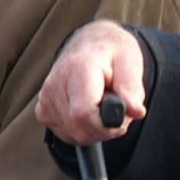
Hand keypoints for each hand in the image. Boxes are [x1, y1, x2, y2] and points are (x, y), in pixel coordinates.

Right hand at [35, 22, 145, 144]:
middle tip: (116, 109)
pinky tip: (89, 109)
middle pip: (79, 129)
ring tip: (103, 105)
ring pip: (74, 135)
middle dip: (105, 129)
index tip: (121, 114)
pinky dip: (83, 129)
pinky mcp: (43, 110)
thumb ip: (132, 89)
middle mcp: (56, 83)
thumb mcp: (130, 63)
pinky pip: (67, 134)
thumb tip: (136, 112)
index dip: (107, 124)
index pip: (83, 113)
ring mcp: (46, 98)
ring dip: (96, 129)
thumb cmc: (112, 53)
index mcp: (78, 67)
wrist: (91, 44)